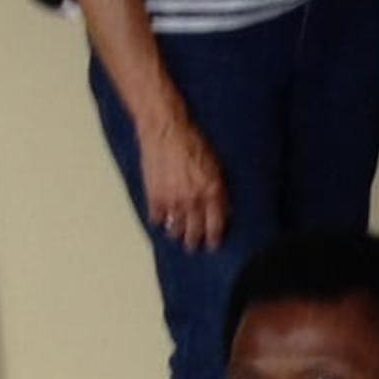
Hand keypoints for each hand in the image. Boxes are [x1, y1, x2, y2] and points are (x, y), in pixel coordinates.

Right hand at [135, 114, 229, 254]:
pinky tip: (160, 222)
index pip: (216, 225)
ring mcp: (173, 200)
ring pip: (175, 228)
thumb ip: (220, 189)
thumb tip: (224, 208)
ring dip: (177, 234)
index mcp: (212, 191)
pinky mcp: (154, 196)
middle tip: (194, 246)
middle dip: (195, 241)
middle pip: (195, 231)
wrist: (167, 131)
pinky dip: (159, 221)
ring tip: (177, 237)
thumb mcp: (217, 165)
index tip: (213, 244)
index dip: (214, 237)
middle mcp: (193, 199)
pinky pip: (157, 217)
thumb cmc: (193, 142)